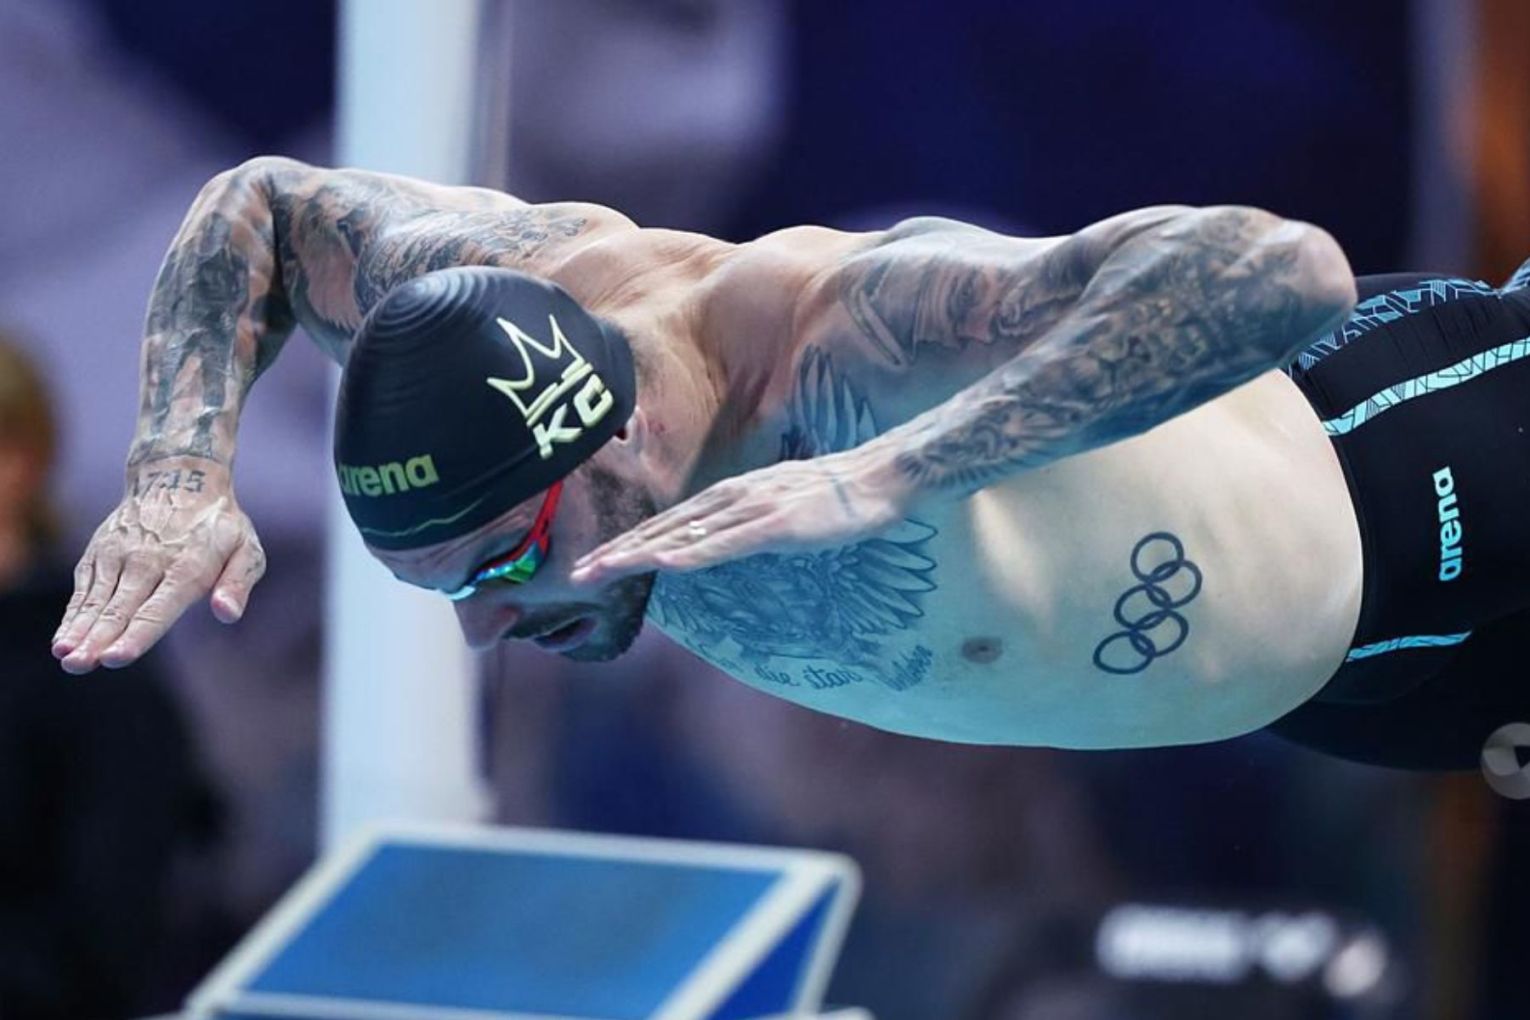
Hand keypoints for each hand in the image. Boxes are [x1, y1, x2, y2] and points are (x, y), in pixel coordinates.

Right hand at [52, 460, 265, 673]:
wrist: (178, 476)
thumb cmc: (217, 525)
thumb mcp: (246, 549)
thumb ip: (237, 583)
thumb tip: (226, 614)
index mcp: (187, 567)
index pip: (157, 608)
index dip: (137, 635)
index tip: (117, 658)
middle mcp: (148, 561)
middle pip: (121, 608)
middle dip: (100, 639)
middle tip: (79, 665)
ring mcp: (119, 555)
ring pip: (97, 601)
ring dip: (79, 631)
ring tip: (66, 659)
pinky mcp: (99, 552)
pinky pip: (84, 589)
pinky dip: (73, 615)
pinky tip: (62, 641)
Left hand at [570, 447, 914, 584]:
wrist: (881, 477)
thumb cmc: (838, 498)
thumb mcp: (781, 509)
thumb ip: (748, 524)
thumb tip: (720, 543)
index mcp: (732, 496)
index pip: (669, 523)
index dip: (629, 543)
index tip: (594, 562)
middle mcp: (733, 497)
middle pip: (665, 528)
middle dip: (618, 551)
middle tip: (574, 573)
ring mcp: (753, 508)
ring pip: (686, 534)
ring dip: (641, 553)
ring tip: (603, 570)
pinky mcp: (777, 523)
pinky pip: (728, 541)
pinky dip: (695, 552)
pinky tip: (667, 563)